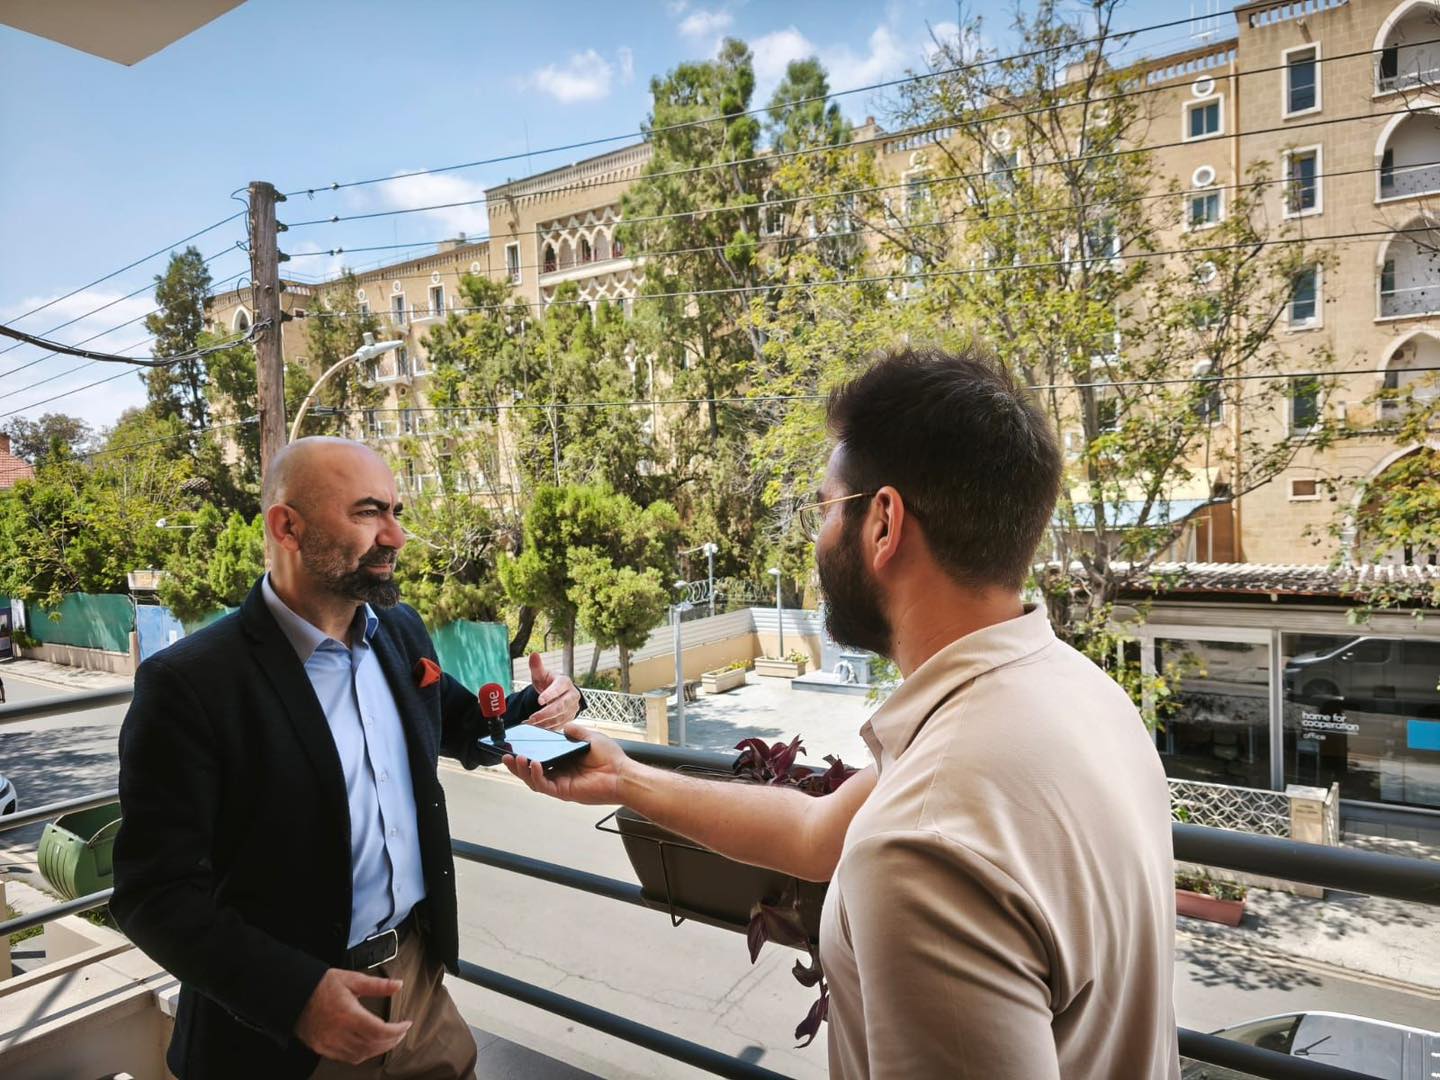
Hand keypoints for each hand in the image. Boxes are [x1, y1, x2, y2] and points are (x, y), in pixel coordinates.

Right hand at [295, 968, 410, 1063]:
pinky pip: (347, 1058)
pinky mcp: (322, 1048)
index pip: (379, 1030)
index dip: (396, 1030)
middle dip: (391, 1040)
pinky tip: (369, 1046)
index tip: (406, 1024)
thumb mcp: (351, 979)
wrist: (294, 994)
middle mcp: (338, 1032)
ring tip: (389, 1039)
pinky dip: (363, 1054)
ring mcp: (329, 1043)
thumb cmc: (322, 985)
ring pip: (361, 1054)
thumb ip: (377, 985)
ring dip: (378, 1049)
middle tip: (401, 1032)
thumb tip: (398, 985)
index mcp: (348, 1014)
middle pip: (372, 1045)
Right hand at [504, 723, 628, 804]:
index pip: (540, 758)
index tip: (516, 745)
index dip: (527, 753)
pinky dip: (536, 775)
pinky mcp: (563, 791)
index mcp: (564, 761)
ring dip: (522, 770)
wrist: (622, 773)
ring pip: (534, 780)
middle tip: (506, 755)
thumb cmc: (610, 757)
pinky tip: (534, 764)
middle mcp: (560, 773)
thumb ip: (575, 732)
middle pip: (532, 771)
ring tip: (516, 759)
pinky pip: (544, 785)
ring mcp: (560, 783)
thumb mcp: (590, 737)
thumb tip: (564, 726)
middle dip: (517, 764)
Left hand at [525, 652, 582, 729]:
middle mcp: (572, 695)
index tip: (540, 700)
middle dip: (545, 713)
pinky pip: (559, 725)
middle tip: (531, 718)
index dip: (550, 694)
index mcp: (565, 682)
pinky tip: (537, 726)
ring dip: (544, 722)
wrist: (559, 693)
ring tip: (531, 723)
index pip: (559, 688)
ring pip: (559, 718)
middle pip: (560, 706)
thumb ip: (537, 667)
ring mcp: (572, 708)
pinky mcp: (570, 718)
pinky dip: (547, 727)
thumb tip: (533, 654)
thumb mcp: (542, 675)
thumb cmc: (549, 682)